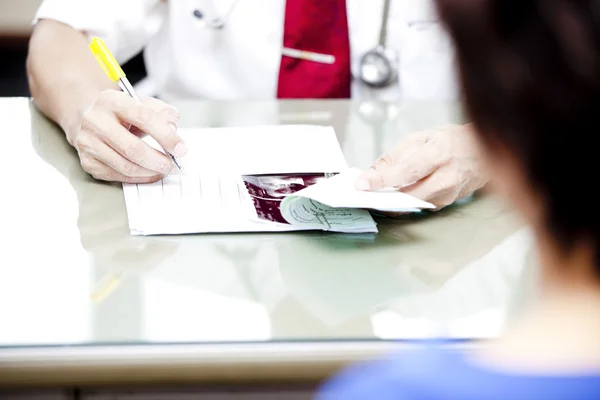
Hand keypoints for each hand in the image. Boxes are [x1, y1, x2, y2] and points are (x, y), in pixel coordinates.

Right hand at [69, 90, 186, 182]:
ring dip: (151, 172)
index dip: (166, 136)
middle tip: (173, 165)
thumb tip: (173, 132)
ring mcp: (88, 143)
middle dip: (159, 161)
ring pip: (126, 166)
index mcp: (111, 100)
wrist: (89, 118)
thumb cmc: (122, 113)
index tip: (181, 149)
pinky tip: (149, 173)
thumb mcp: (142, 103)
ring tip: (164, 169)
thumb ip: (163, 113)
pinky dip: (139, 178)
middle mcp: (95, 121)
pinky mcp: (87, 162)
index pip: (143, 118)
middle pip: (133, 149)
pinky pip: (118, 176)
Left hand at [355, 124, 487, 209]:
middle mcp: (447, 177)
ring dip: (391, 201)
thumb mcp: (419, 139)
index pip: (407, 171)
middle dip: (383, 195)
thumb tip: (371, 174)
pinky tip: (392, 197)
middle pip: (409, 194)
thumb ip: (394, 157)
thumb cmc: (449, 141)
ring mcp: (449, 194)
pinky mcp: (446, 204)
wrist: (482, 152)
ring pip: (412, 203)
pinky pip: (418, 205)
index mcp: (440, 153)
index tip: (363, 184)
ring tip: (374, 195)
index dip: (383, 179)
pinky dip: (403, 202)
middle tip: (363, 194)